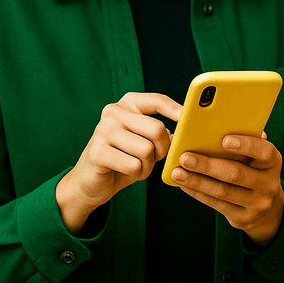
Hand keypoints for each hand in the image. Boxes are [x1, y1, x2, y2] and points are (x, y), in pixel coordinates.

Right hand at [57, 92, 177, 233]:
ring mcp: (103, 130)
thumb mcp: (147, 142)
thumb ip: (164, 134)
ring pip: (147, 150)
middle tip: (154, 158)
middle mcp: (113, 112)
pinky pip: (135, 165)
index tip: (188, 118)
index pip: (156, 101)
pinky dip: (138, 174)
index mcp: (127, 104)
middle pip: (157, 129)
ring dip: (148, 166)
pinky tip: (127, 172)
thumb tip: (190, 131)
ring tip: (138, 166)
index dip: (175, 109)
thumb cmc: (127, 159)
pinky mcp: (97, 152)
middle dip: (163, 150)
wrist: (93, 181)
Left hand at [169, 133, 283, 245]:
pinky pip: (217, 205)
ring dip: (197, 181)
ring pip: (223, 191)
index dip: (246, 145)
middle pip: (237, 174)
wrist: (267, 209)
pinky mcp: (244, 218)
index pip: (265, 152)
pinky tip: (184, 185)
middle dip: (208, 165)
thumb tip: (217, 128)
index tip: (224, 139)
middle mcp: (269, 184)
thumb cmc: (254, 172)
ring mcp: (258, 203)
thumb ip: (244, 145)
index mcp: (273, 162)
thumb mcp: (257, 159)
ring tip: (177, 173)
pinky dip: (198, 193)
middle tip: (185, 157)